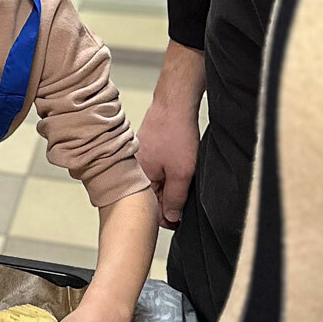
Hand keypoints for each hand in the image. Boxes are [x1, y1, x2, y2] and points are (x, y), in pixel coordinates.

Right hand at [136, 79, 202, 229]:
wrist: (175, 102)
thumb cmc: (176, 133)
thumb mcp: (181, 173)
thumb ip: (175, 199)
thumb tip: (170, 218)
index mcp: (138, 178)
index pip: (150, 209)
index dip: (168, 217)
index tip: (182, 219)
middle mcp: (135, 169)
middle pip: (153, 196)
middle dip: (170, 201)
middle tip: (187, 199)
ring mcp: (141, 157)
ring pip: (157, 182)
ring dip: (171, 185)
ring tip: (185, 177)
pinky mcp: (149, 148)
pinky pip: (159, 168)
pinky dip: (170, 171)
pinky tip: (181, 164)